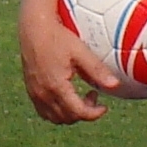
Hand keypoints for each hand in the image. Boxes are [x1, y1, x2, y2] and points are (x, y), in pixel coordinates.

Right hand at [19, 4, 123, 123]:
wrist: (34, 28)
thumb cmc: (57, 37)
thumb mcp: (80, 52)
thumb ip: (97, 70)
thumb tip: (115, 85)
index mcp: (57, 86)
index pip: (78, 112)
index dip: (94, 114)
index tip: (104, 106)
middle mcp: (43, 93)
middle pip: (67, 118)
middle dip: (84, 112)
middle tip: (93, 96)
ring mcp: (35, 93)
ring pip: (55, 118)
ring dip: (71, 114)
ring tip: (80, 97)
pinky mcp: (31, 90)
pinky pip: (44, 112)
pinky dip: (57, 112)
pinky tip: (65, 97)